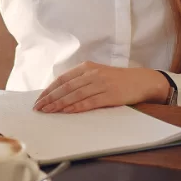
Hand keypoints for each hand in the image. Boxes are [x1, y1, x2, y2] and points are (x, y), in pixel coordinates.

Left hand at [32, 63, 169, 113]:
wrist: (142, 81)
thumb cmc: (117, 79)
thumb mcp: (97, 74)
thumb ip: (80, 80)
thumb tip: (60, 93)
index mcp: (87, 67)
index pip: (62, 79)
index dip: (49, 90)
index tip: (39, 99)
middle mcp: (92, 74)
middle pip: (66, 87)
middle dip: (50, 98)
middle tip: (39, 108)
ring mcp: (101, 84)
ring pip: (75, 95)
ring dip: (59, 104)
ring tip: (48, 112)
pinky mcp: (109, 96)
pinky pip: (89, 102)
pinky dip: (76, 107)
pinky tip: (66, 112)